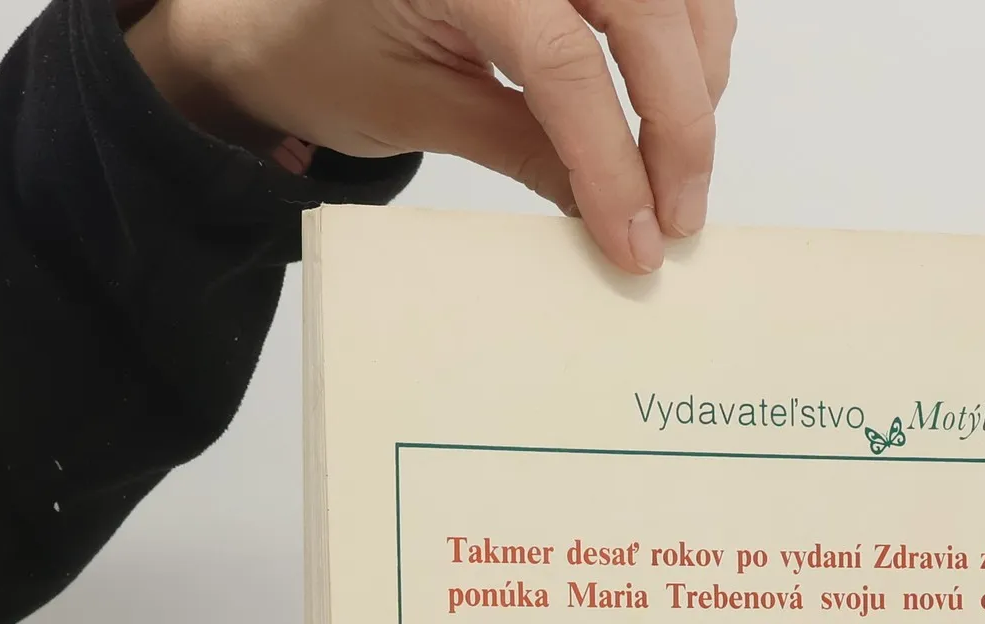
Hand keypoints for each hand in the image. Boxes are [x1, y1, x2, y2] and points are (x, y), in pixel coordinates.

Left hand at [124, 0, 734, 273]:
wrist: (287, 12)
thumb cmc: (327, 51)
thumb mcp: (418, 110)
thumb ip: (524, 150)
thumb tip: (617, 215)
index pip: (565, 63)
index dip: (614, 162)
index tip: (639, 240)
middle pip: (645, 14)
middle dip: (679, 123)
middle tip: (680, 217)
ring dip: (698, 79)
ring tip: (679, 171)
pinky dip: (691, 40)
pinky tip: (674, 107)